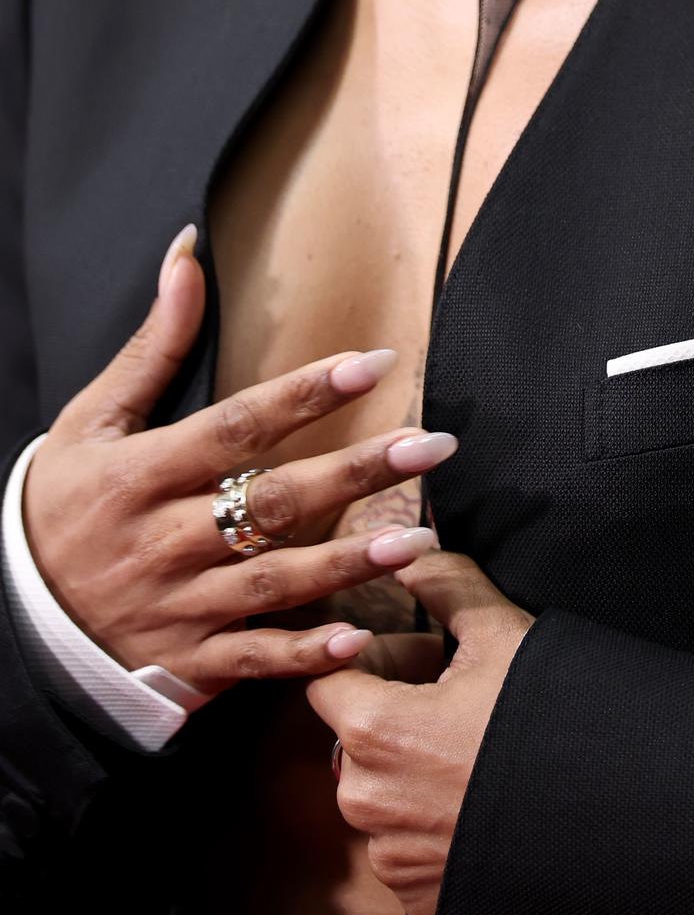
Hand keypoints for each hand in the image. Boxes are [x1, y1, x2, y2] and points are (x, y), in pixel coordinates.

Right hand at [21, 223, 459, 696]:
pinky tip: (355, 640)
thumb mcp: (91, 421)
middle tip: (432, 446)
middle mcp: (163, 539)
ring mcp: (178, 605)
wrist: (15, 624)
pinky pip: (251, 660)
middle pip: (272, 502)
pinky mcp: (188, 662)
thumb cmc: (61, 505)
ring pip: (274, 583)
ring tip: (421, 541)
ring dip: (348, 563)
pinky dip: (301, 657)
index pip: (235, 426)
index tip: (374, 364)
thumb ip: (155, 344)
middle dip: (355, 473)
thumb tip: (188, 252)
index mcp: (140, 474)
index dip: (304, 394)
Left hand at [306, 548, 534, 914]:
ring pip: (380, 790)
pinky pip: (402, 843)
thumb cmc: (546, 722)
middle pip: (354, 735)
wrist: (606, 820)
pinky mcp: (413, 896)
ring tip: (476, 751)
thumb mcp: (501, 634)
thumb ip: (445, 582)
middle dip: (395, 710)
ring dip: (412, 767)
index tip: (416, 657)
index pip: (325, 681)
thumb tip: (409, 553)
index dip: (370, 660)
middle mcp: (364, 799)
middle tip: (461, 696)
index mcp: (371, 730)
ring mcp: (388, 855)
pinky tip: (480, 800)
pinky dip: (430, 820)